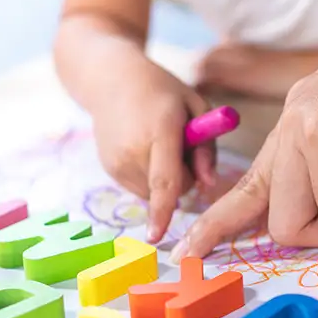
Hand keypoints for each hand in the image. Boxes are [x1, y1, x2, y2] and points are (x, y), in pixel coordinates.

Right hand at [91, 70, 215, 243]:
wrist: (111, 80)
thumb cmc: (162, 91)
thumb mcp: (196, 106)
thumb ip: (207, 147)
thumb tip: (209, 184)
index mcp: (159, 130)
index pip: (164, 179)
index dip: (164, 210)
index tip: (157, 237)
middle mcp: (133, 150)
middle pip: (170, 189)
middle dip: (184, 177)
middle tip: (180, 145)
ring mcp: (117, 162)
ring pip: (155, 193)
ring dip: (165, 179)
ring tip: (158, 144)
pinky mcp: (109, 169)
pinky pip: (141, 188)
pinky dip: (149, 176)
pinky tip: (144, 149)